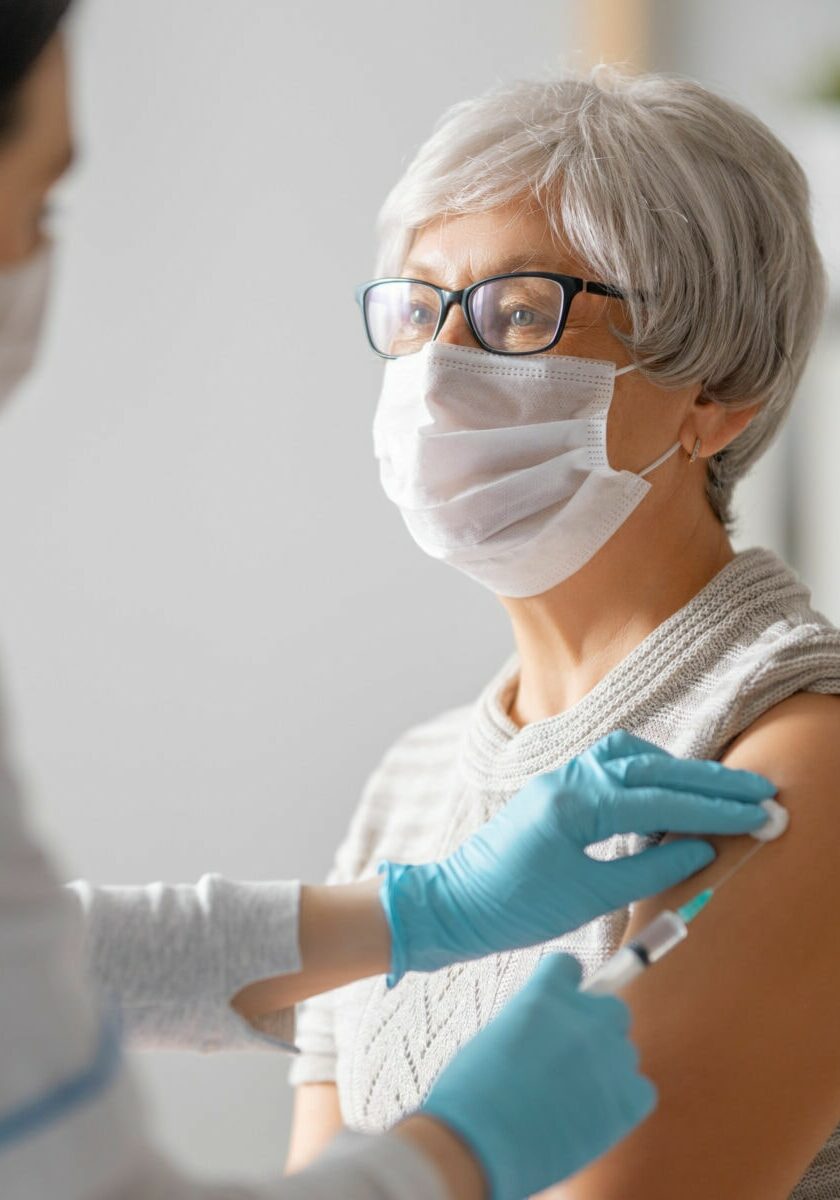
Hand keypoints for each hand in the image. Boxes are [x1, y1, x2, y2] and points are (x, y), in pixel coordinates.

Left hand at [380, 729, 774, 981]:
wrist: (453, 904)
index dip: (714, 809)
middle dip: (709, 781)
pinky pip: (609, 766)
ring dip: (675, 771)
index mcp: (576, 803)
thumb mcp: (587, 898)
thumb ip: (647, 871)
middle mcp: (569, 779)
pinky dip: (644, 773)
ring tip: (715, 791)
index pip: (661, 799)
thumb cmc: (513, 906)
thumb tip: (698, 849)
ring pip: (630, 757)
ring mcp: (560, 779)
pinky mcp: (555, 790)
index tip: (756, 813)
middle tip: (757, 792)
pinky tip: (662, 793)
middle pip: (653, 769)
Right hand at [420, 953, 654, 1199]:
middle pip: (613, 1009)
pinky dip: (622, 1103)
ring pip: (624, 1052)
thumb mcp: (497, 1034)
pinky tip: (592, 1118)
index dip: (564, 988)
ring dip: (605, 1069)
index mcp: (546, 992)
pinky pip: (640, 1091)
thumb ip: (534, 1022)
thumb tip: (549, 1034)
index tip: (558, 1008)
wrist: (481, 1143)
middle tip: (569, 1060)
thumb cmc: (473, 1092)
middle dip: (596, 1029)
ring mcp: (610, 1056)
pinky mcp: (628, 1099)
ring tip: (572, 1100)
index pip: (570, 966)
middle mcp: (586, 1016)